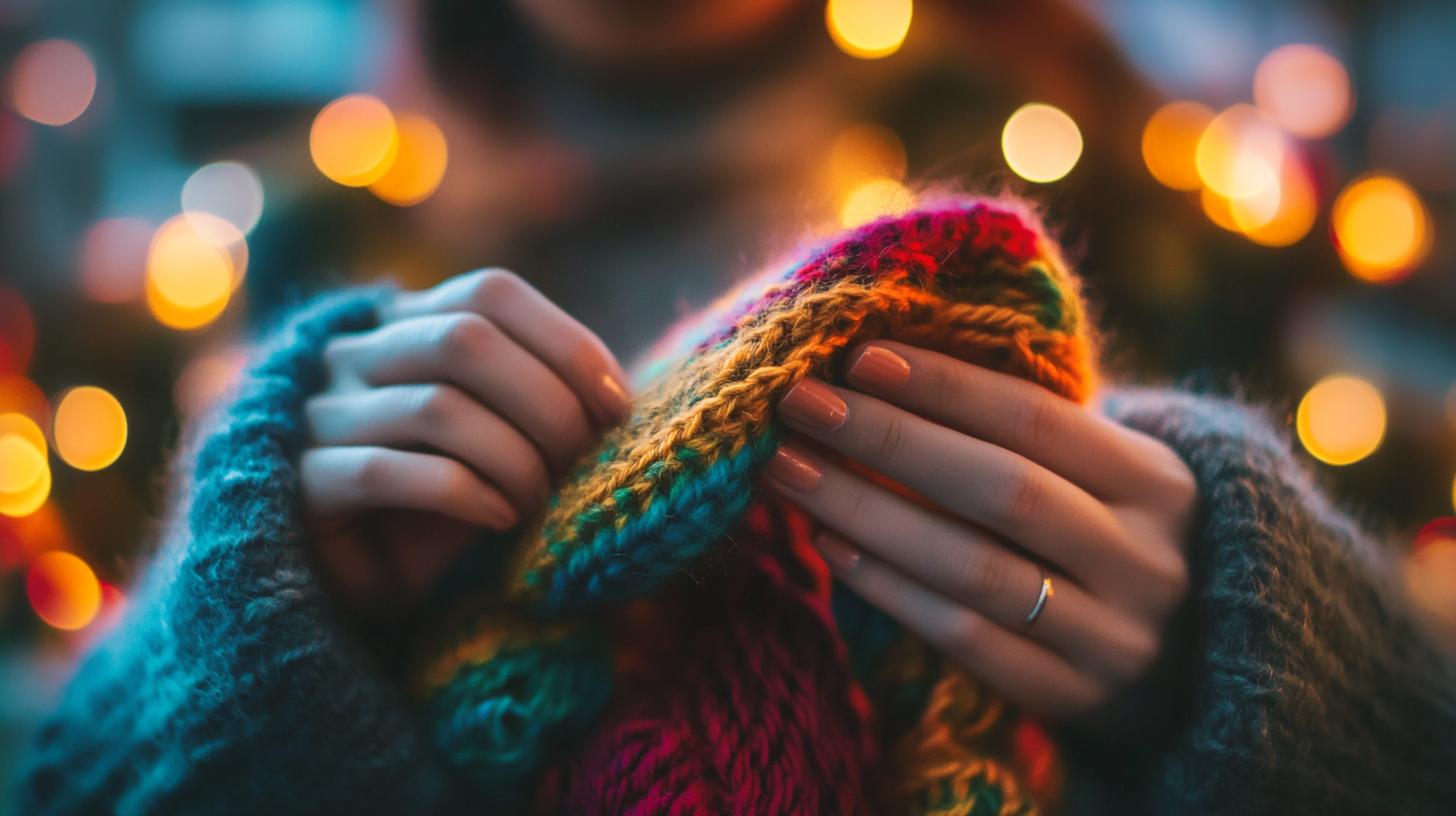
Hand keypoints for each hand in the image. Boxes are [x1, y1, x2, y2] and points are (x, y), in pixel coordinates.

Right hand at [300, 269, 629, 608]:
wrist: (347, 579)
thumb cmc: (440, 505)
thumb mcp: (498, 439)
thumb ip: (538, 403)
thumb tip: (616, 398)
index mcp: (406, 324)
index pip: (490, 293)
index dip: (566, 343)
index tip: (617, 408)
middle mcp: (354, 354)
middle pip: (466, 339)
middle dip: (548, 402)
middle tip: (581, 461)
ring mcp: (319, 414)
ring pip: (434, 407)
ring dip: (513, 456)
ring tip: (540, 498)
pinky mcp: (301, 483)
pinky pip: (382, 471)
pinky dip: (463, 493)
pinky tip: (500, 518)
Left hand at [764, 340, 1195, 724]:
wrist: (1195, 662)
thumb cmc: (1108, 533)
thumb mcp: (1104, 473)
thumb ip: (1023, 429)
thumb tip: (879, 367)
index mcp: (1159, 480)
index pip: (1037, 418)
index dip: (946, 386)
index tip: (859, 358)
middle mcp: (1145, 559)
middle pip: (1001, 490)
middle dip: (890, 440)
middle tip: (801, 405)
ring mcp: (1113, 637)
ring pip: (973, 568)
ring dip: (868, 513)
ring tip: (791, 471)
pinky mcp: (1071, 696)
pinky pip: (963, 638)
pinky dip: (888, 588)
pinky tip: (830, 545)